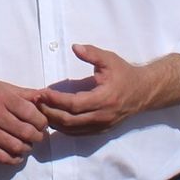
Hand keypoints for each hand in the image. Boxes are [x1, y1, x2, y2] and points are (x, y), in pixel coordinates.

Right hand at [0, 79, 47, 164]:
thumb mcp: (0, 87)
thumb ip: (23, 93)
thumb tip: (44, 97)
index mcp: (2, 97)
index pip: (31, 113)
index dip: (41, 121)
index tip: (42, 123)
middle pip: (26, 132)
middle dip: (37, 136)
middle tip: (37, 136)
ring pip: (17, 146)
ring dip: (27, 148)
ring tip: (27, 145)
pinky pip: (2, 158)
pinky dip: (14, 159)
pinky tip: (17, 155)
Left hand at [36, 45, 157, 135]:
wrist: (144, 92)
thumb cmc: (124, 74)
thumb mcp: (109, 60)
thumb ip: (92, 53)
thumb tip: (74, 47)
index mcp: (104, 98)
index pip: (74, 104)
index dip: (55, 100)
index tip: (41, 93)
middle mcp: (103, 116)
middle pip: (69, 120)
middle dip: (49, 112)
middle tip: (36, 102)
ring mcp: (102, 126)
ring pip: (72, 130)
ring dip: (54, 121)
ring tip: (41, 110)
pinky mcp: (101, 131)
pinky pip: (78, 133)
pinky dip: (63, 128)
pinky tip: (53, 118)